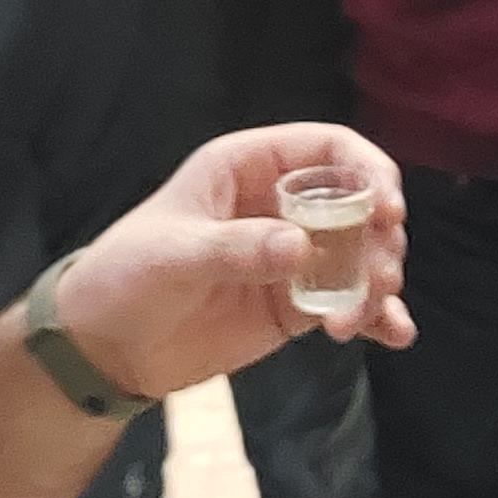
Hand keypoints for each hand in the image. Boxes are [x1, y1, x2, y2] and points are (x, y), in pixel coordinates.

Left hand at [48, 123, 418, 400]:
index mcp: (249, 167)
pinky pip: (348, 303)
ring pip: (361, 255)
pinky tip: (393, 334)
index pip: (329, 149)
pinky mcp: (296, 305)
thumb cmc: (125, 277)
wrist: (104, 348)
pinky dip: (374, 316)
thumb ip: (236, 249)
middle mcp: (280, 205)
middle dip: (379, 239)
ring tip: (360, 318)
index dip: (369, 170)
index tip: (387, 211)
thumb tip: (300, 249)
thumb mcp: (173, 255)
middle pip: (359, 204)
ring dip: (378, 281)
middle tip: (376, 278)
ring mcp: (293, 257)